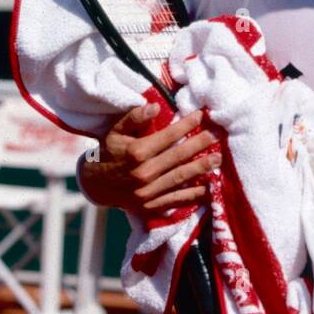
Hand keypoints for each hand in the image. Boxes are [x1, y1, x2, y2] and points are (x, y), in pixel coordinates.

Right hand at [81, 105, 219, 213]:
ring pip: (180, 178)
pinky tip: (208, 188)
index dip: (186, 125)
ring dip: (201, 168)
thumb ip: (134, 118)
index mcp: (136, 152)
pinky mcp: (150, 207)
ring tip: (218, 159)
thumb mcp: (115, 131)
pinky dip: (193, 195)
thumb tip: (155, 106)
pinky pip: (176, 200)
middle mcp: (143, 173)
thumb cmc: (108, 153)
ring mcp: (147, 192)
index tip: (201, 115)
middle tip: (218, 135)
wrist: (95, 186)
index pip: (167, 136)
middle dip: (200, 144)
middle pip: (178, 157)